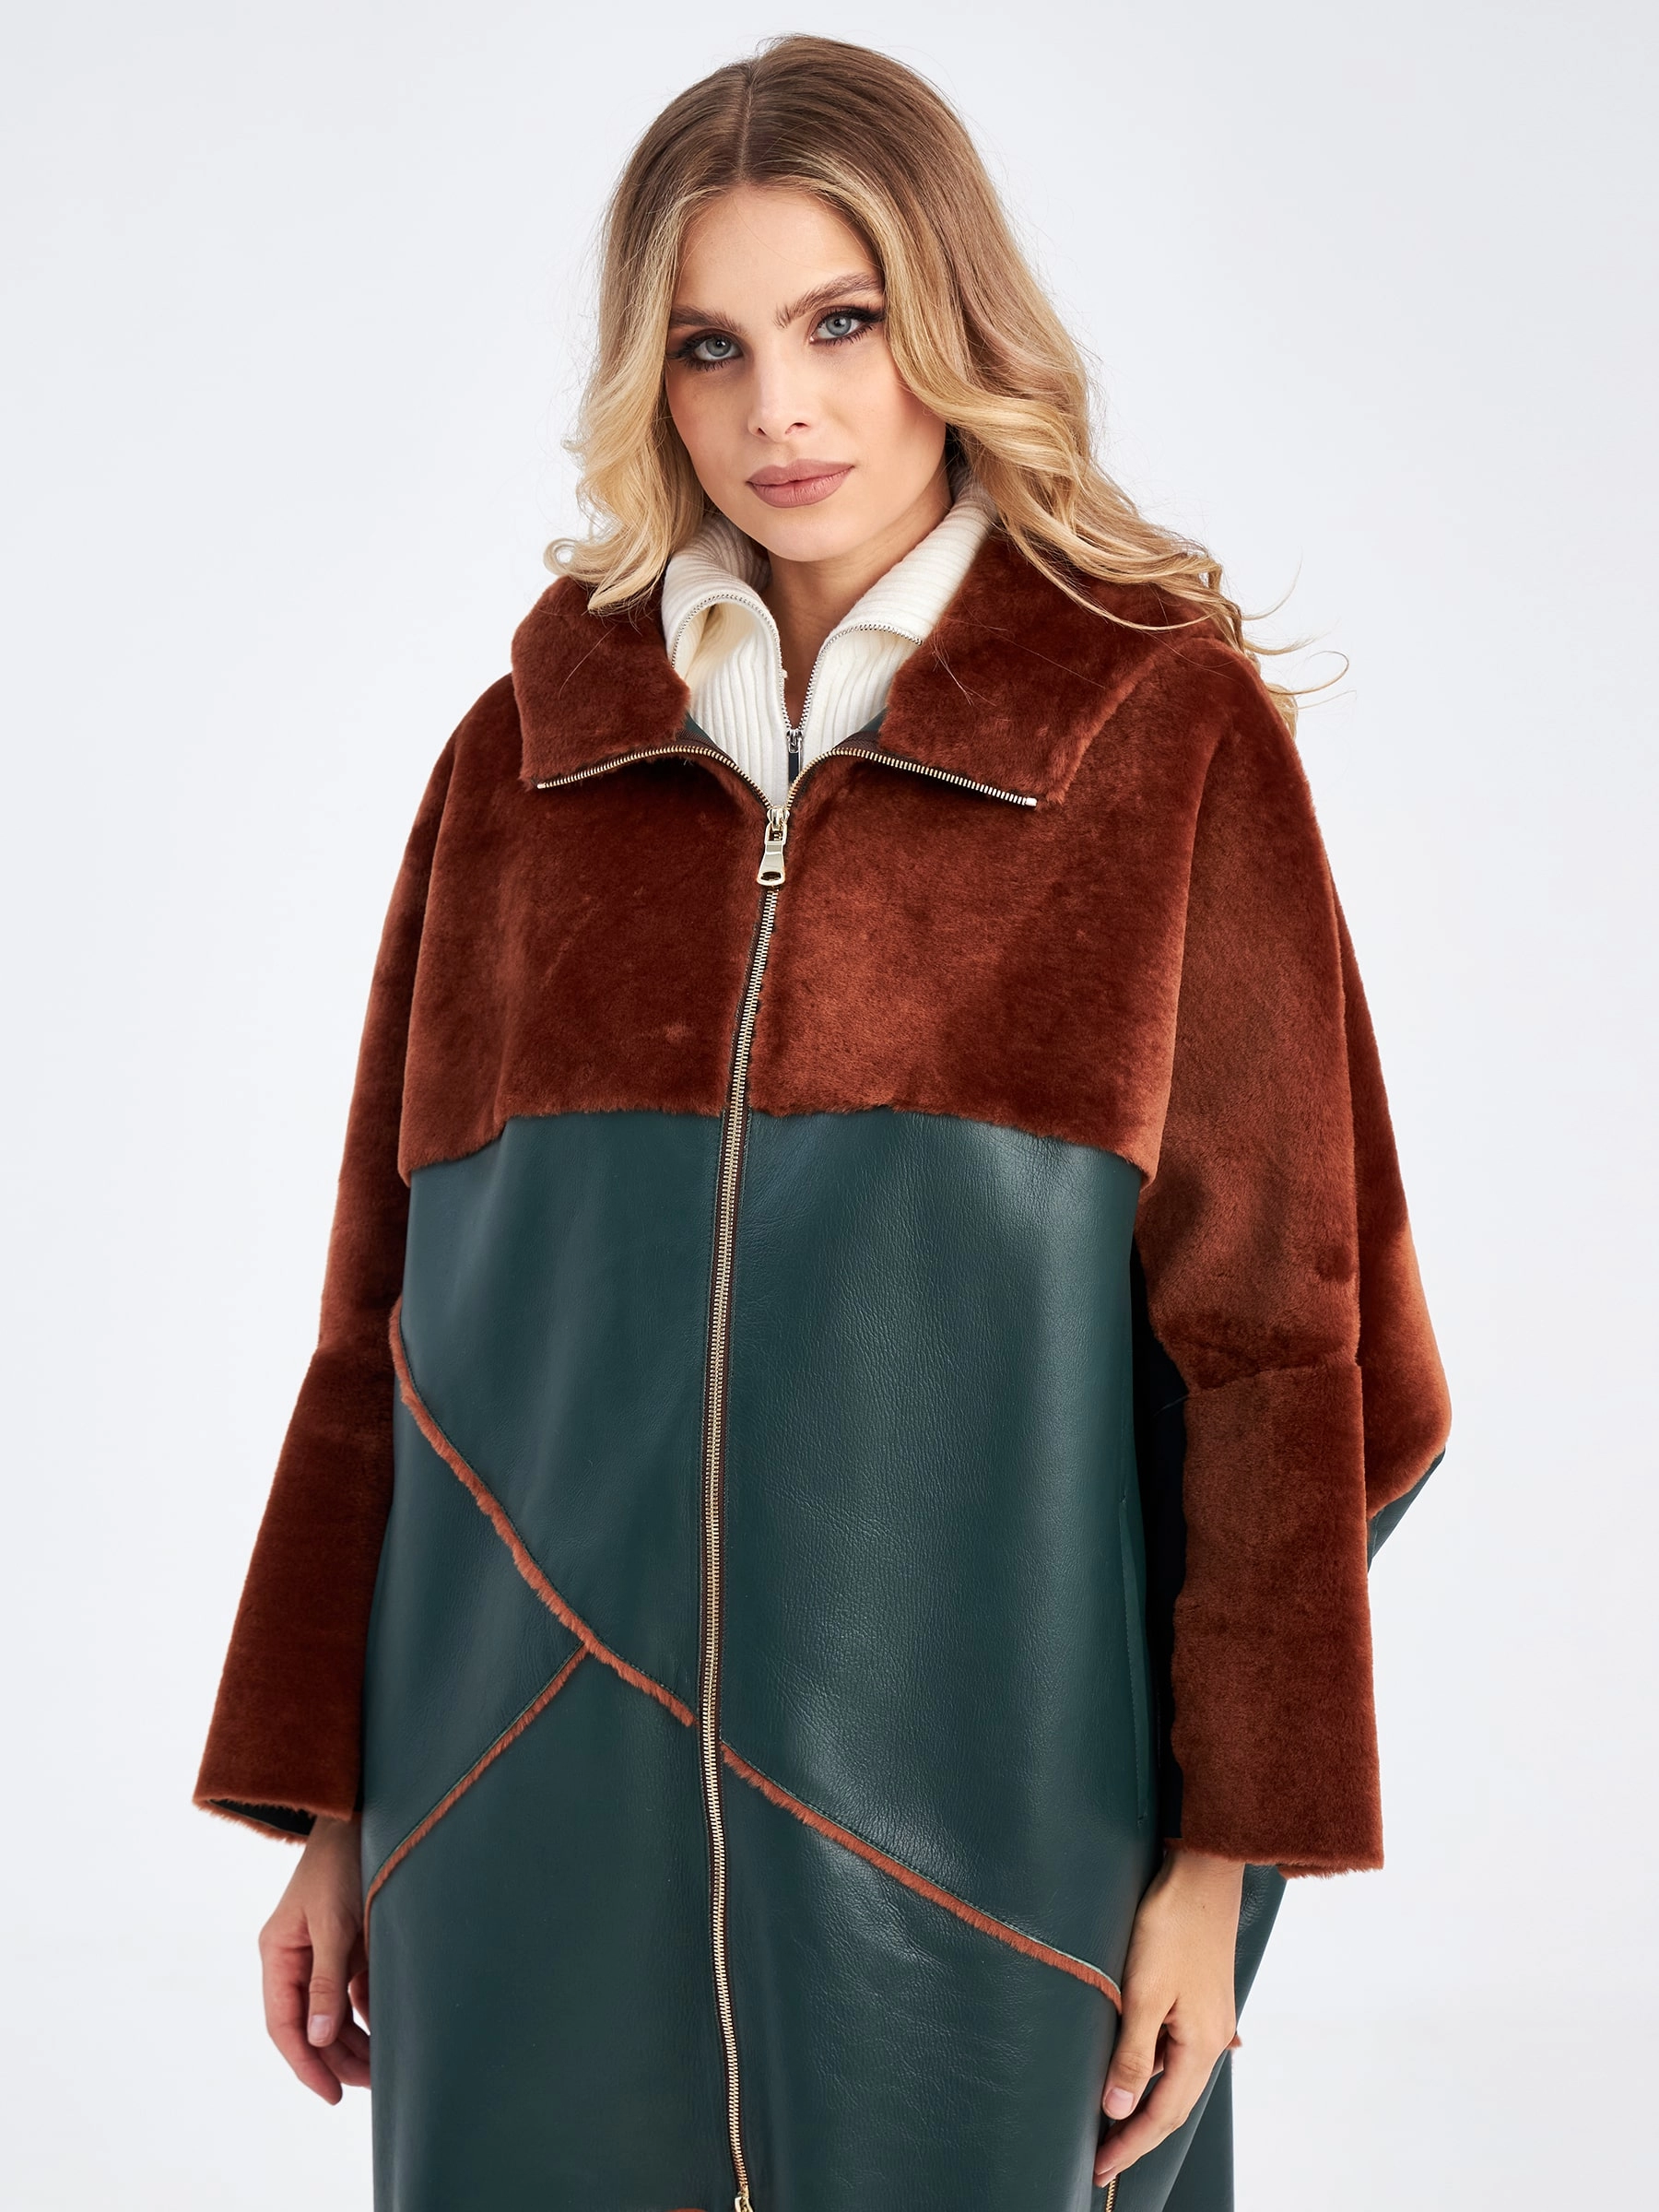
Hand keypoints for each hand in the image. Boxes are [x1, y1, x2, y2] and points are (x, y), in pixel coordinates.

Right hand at [257, 1813, 370, 2102]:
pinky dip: (369, 2012)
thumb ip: (326, 1980)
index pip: (284, 2024)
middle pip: (312, 2024)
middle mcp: (296, 1959)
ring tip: (384, 2067)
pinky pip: (355, 1991)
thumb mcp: (333, 1923)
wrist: (364, 1816)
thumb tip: (317, 2039)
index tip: (331, 2094)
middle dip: (338, 2057)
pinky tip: (388, 2031)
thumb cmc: (340, 1864)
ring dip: (356, 2040)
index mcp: (278, 1954)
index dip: (305, 2063)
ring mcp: (323, 1953)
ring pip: (334, 2013)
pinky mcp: (349, 1945)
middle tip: (372, 2085)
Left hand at [1094, 1846, 1242, 2189]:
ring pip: (1174, 2076)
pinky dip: (1156, 2069)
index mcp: (1201, 2045)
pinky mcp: (1202, 1999)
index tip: (1099, 2170)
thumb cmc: (1171, 1926)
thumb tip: (1117, 2110)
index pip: (1161, 2115)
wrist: (1202, 1874)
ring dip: (1144, 2100)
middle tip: (1101, 2158)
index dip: (1129, 2145)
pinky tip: (1145, 2072)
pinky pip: (1177, 2050)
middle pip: (1171, 2102)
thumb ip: (1131, 2054)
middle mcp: (1212, 2039)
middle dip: (1136, 2133)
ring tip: (1110, 2119)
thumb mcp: (1143, 1992)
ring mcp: (1210, 2019)